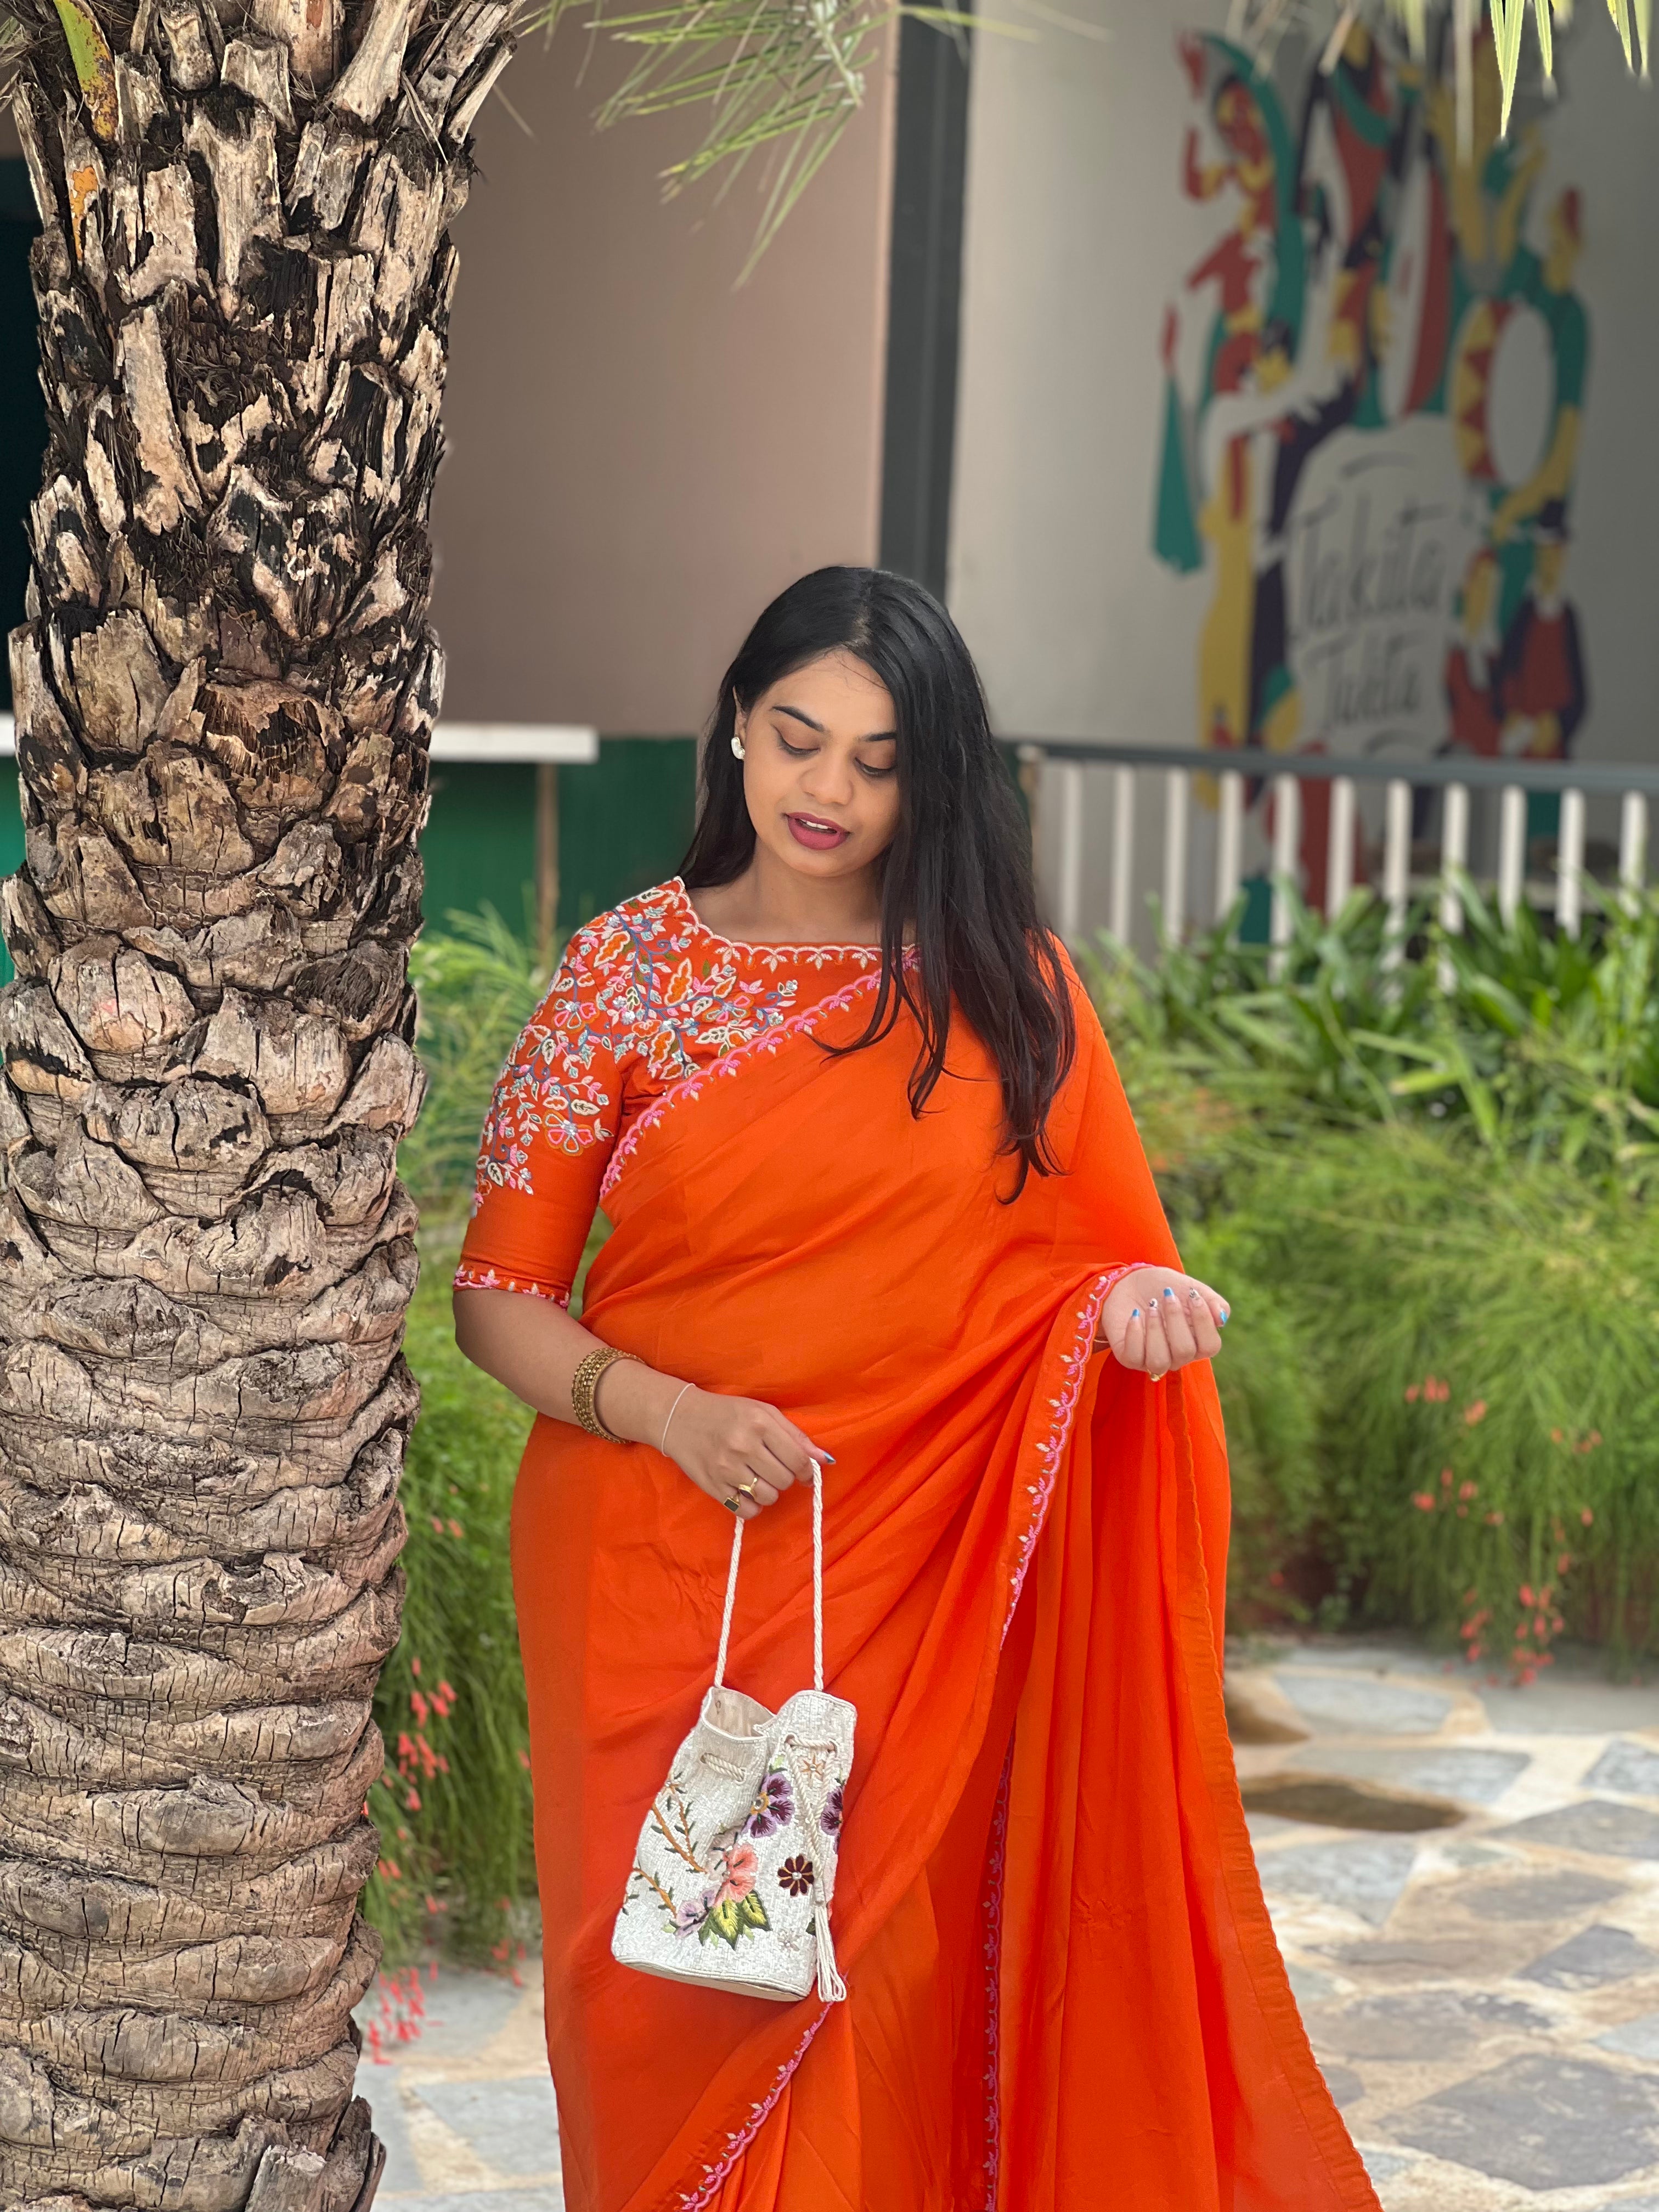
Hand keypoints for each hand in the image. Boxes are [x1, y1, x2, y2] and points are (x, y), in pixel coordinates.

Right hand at [656, 1385, 832, 1521]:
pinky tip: (746, 1491)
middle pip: (784, 1480)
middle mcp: (743, 1446)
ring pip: (768, 1497)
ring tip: (759, 1478)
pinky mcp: (713, 1487)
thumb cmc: (728, 1413)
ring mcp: (726, 1468)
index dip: (806, 1471)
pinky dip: (752, 1505)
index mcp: (760, 1423)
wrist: (680, 1418)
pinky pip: (746, 1511)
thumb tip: (824, 1460)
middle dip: (785, 1478)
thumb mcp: (763, 1412)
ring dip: (769, 1491)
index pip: (798, 1459)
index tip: (803, 1472)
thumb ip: (795, 1435)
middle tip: (773, 1468)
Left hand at [1098, 1267, 1226, 1379]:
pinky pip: (1134, 1358)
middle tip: (1167, 1295)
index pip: (1211, 1347)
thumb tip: (1221, 1319)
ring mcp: (1152, 1359)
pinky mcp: (1130, 1357)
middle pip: (1184, 1351)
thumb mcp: (1192, 1288)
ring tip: (1151, 1306)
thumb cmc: (1165, 1288)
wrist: (1132, 1281)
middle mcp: (1177, 1356)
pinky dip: (1135, 1334)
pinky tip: (1135, 1315)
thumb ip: (1213, 1302)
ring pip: (1159, 1361)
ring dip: (1155, 1329)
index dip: (1204, 1322)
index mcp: (1197, 1342)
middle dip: (1176, 1319)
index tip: (1193, 1296)